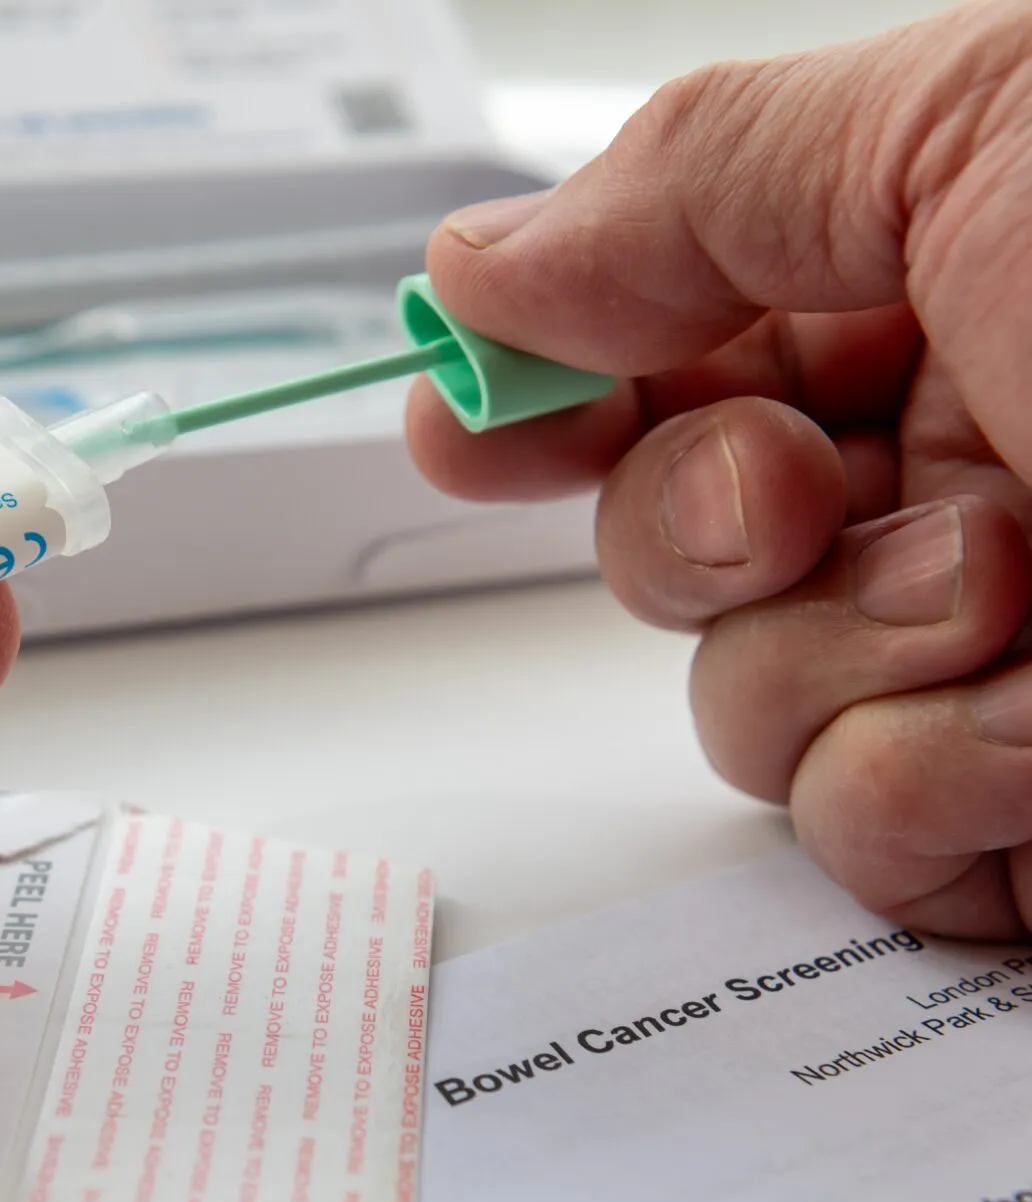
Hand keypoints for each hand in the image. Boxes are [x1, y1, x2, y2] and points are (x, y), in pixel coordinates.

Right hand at [408, 0, 1031, 937]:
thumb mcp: (1002, 126)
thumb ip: (700, 176)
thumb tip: (486, 266)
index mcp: (951, 281)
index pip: (672, 336)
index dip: (546, 376)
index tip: (470, 414)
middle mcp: (960, 460)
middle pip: (671, 528)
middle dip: (695, 516)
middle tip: (799, 488)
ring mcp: (990, 650)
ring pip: (736, 693)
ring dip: (838, 647)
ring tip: (1017, 589)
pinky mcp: (1026, 813)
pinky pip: (845, 829)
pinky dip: (919, 785)